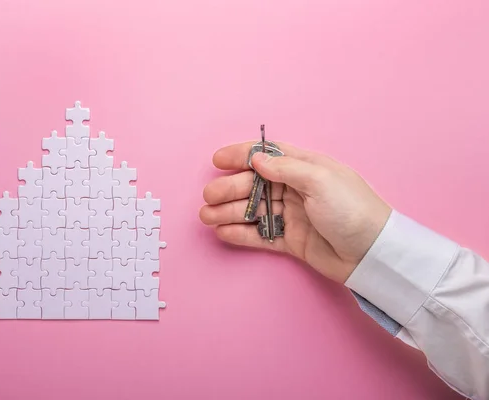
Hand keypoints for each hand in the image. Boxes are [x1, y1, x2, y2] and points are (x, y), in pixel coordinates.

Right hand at [199, 142, 391, 283]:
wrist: (373, 253)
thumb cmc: (352, 209)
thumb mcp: (320, 180)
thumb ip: (285, 168)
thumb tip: (257, 159)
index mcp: (304, 168)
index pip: (267, 155)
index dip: (241, 155)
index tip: (217, 160)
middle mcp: (295, 189)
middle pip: (254, 185)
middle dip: (229, 189)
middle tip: (209, 197)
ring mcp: (292, 215)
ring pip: (254, 211)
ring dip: (230, 212)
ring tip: (208, 217)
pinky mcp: (291, 239)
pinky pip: (261, 235)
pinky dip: (242, 234)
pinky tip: (223, 232)